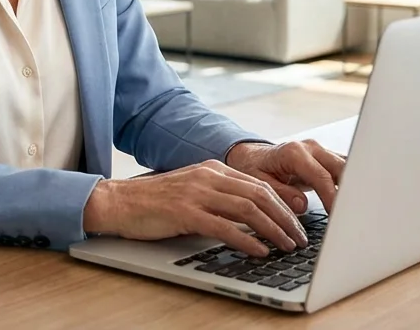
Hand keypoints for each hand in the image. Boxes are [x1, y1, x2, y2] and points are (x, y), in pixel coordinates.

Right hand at [82, 161, 308, 256]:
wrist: (119, 202)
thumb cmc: (155, 202)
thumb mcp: (192, 190)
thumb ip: (219, 197)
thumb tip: (251, 216)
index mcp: (212, 169)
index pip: (259, 184)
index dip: (283, 204)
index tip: (297, 222)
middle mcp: (208, 176)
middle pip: (260, 195)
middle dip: (285, 218)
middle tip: (300, 238)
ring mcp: (197, 193)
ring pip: (248, 210)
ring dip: (273, 230)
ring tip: (287, 246)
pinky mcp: (186, 212)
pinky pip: (225, 227)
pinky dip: (247, 240)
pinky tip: (259, 251)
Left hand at [225, 139, 345, 214]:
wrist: (252, 156)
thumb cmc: (254, 168)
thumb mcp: (260, 183)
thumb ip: (281, 193)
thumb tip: (302, 205)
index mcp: (294, 153)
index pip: (322, 177)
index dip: (333, 198)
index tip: (339, 216)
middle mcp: (310, 148)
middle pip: (341, 169)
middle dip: (350, 191)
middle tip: (354, 214)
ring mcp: (320, 151)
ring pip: (346, 167)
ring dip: (353, 186)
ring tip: (358, 208)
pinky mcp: (325, 158)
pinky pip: (343, 169)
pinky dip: (350, 183)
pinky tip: (353, 200)